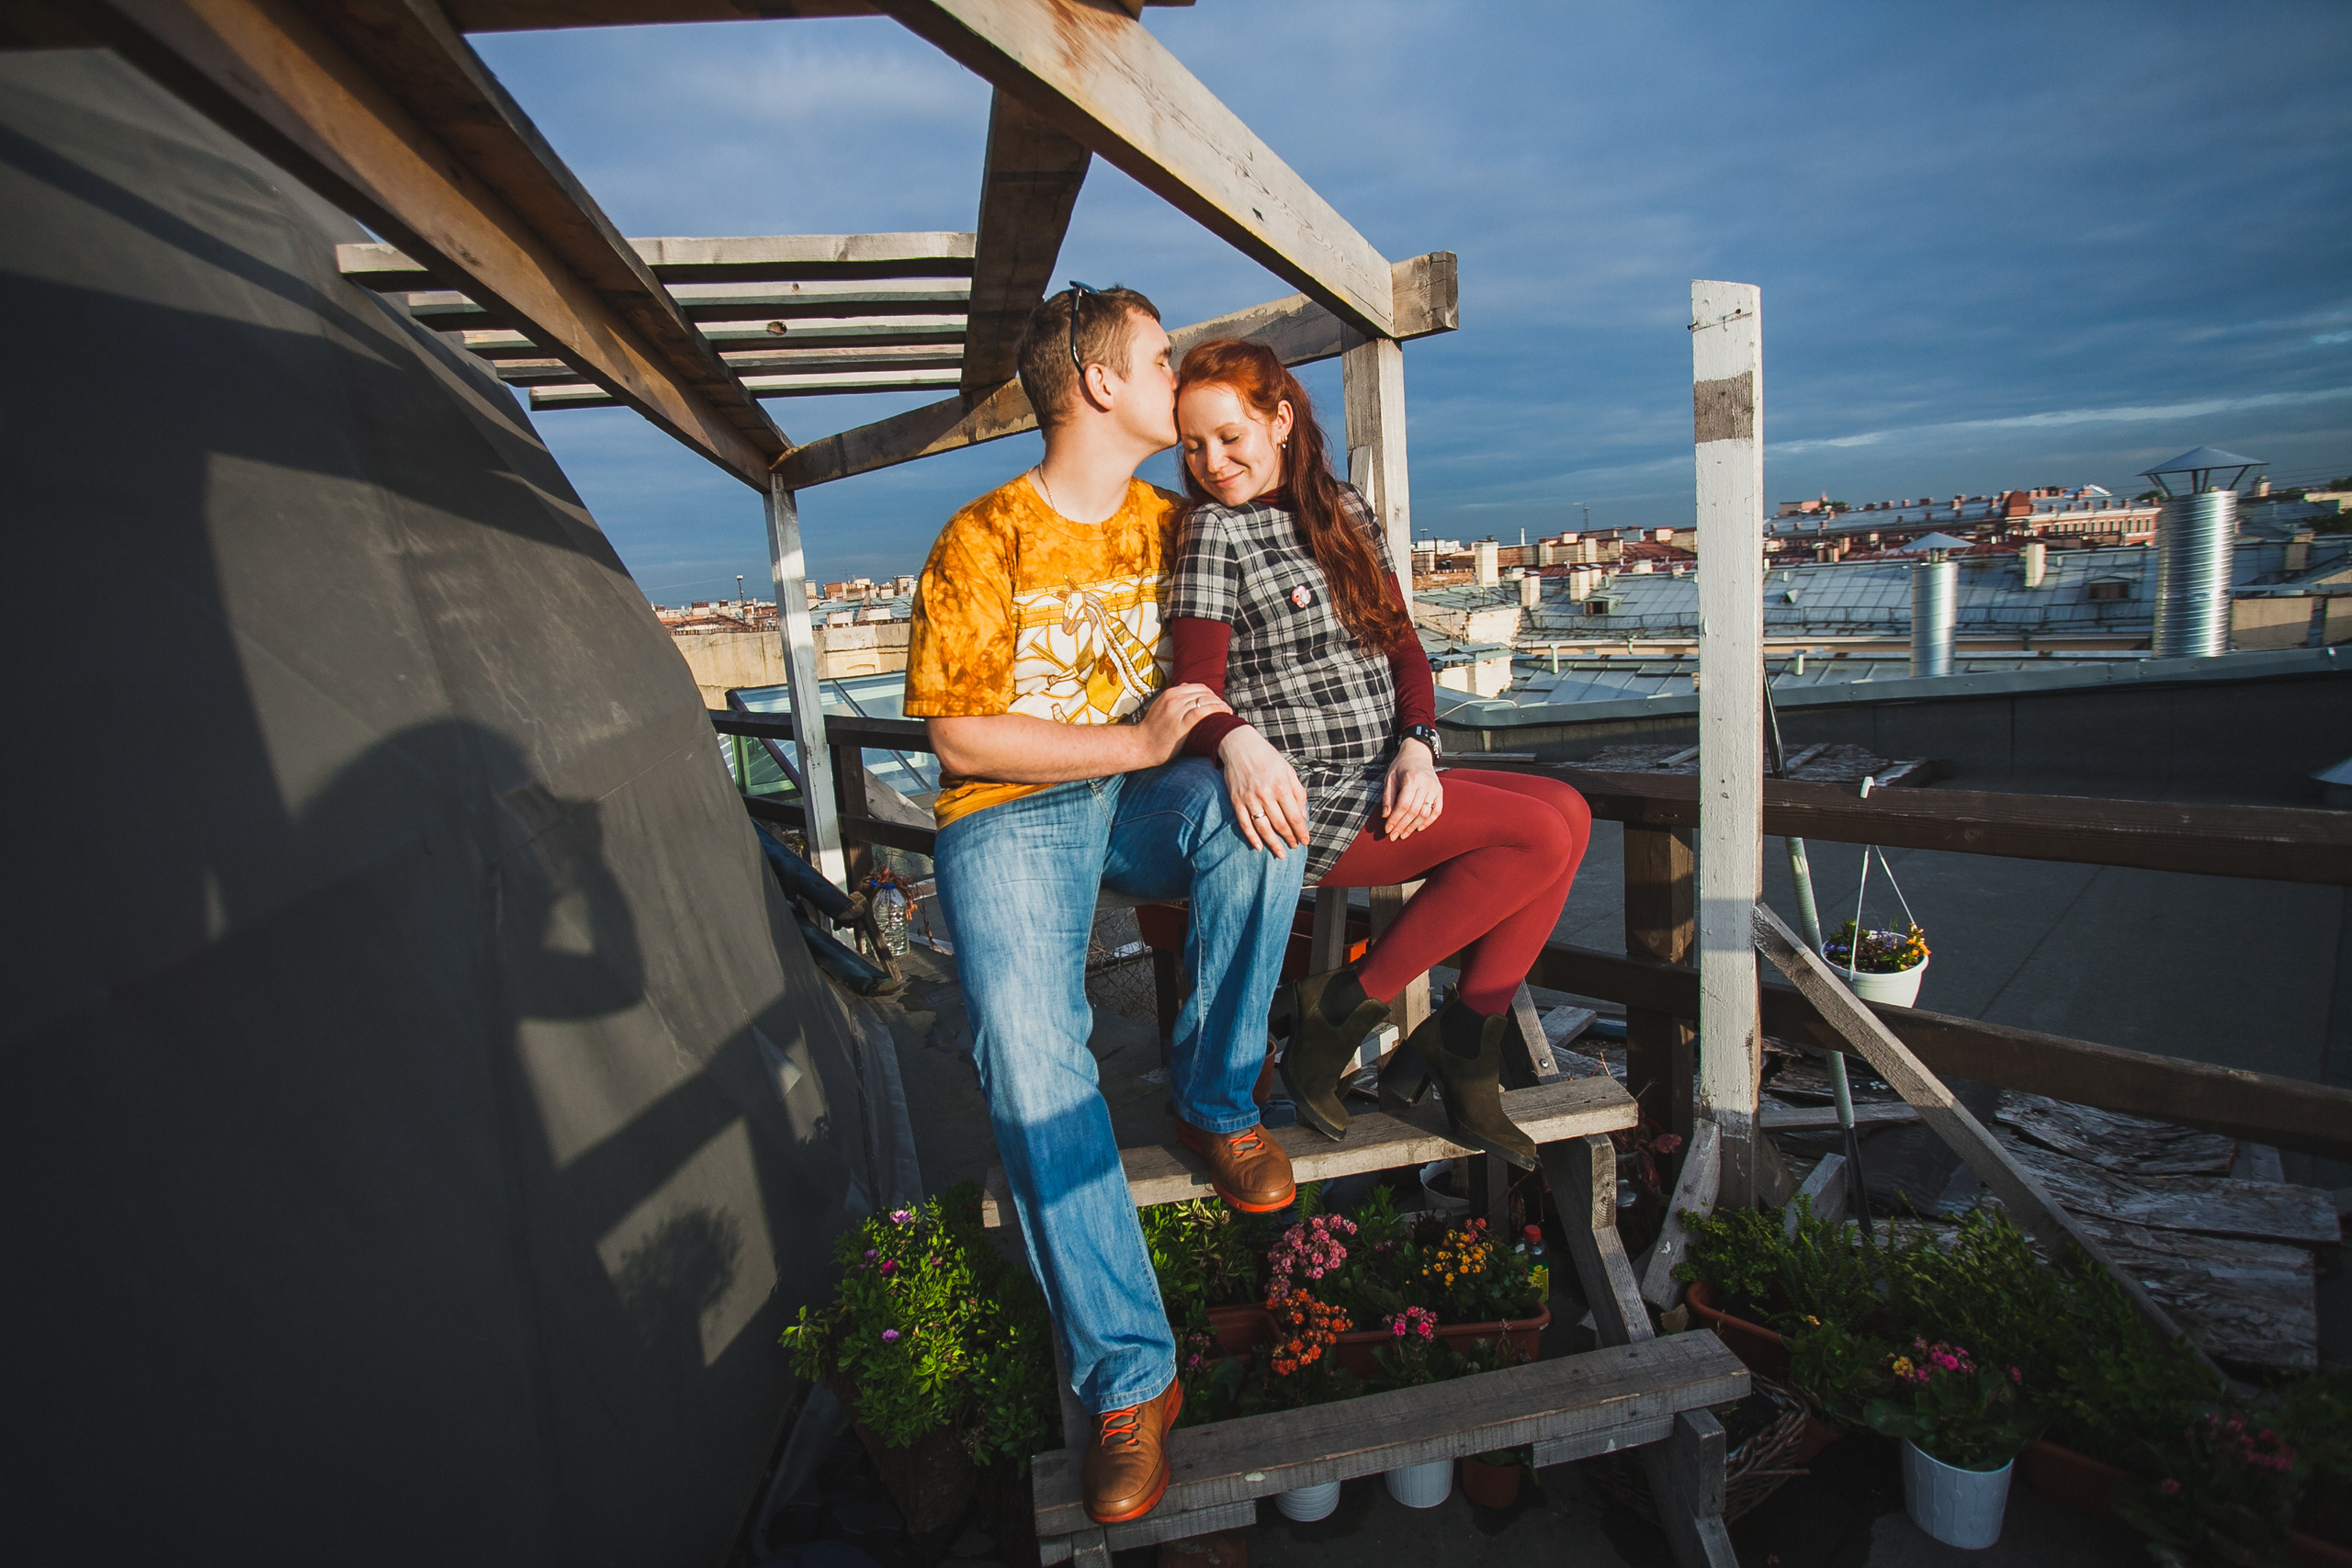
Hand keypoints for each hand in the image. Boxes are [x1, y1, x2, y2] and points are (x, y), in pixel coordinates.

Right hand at [1138, 682, 1230, 763]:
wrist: (1140, 746)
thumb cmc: (1153, 731)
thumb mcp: (1161, 709)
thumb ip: (1175, 701)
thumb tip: (1192, 697)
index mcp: (1170, 693)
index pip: (1197, 687)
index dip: (1211, 694)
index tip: (1218, 702)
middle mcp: (1173, 698)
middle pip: (1203, 692)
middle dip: (1217, 699)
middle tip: (1226, 709)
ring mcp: (1176, 710)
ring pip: (1204, 700)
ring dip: (1220, 705)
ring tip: (1227, 713)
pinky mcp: (1180, 723)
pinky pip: (1202, 711)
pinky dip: (1215, 710)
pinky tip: (1223, 714)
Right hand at [1217, 726, 1310, 857]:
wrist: (1239, 745)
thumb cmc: (1267, 756)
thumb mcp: (1288, 770)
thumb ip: (1298, 792)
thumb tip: (1303, 815)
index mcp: (1281, 786)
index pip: (1294, 816)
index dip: (1301, 831)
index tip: (1305, 841)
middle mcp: (1265, 794)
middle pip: (1280, 824)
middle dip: (1289, 838)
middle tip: (1295, 847)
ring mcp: (1249, 799)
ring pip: (1263, 828)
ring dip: (1273, 843)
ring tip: (1281, 854)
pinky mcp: (1236, 800)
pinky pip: (1244, 823)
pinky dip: (1251, 837)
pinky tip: (1259, 847)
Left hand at [1382, 738, 1442, 839]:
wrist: (1418, 755)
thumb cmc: (1401, 767)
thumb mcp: (1390, 778)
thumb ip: (1388, 797)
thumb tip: (1386, 816)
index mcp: (1411, 779)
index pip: (1403, 805)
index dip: (1395, 820)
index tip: (1387, 829)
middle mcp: (1426, 784)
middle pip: (1414, 811)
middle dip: (1402, 826)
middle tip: (1393, 836)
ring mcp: (1435, 789)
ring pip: (1425, 814)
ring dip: (1413, 827)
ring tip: (1403, 834)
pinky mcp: (1440, 792)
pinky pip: (1437, 811)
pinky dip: (1428, 822)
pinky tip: (1418, 828)